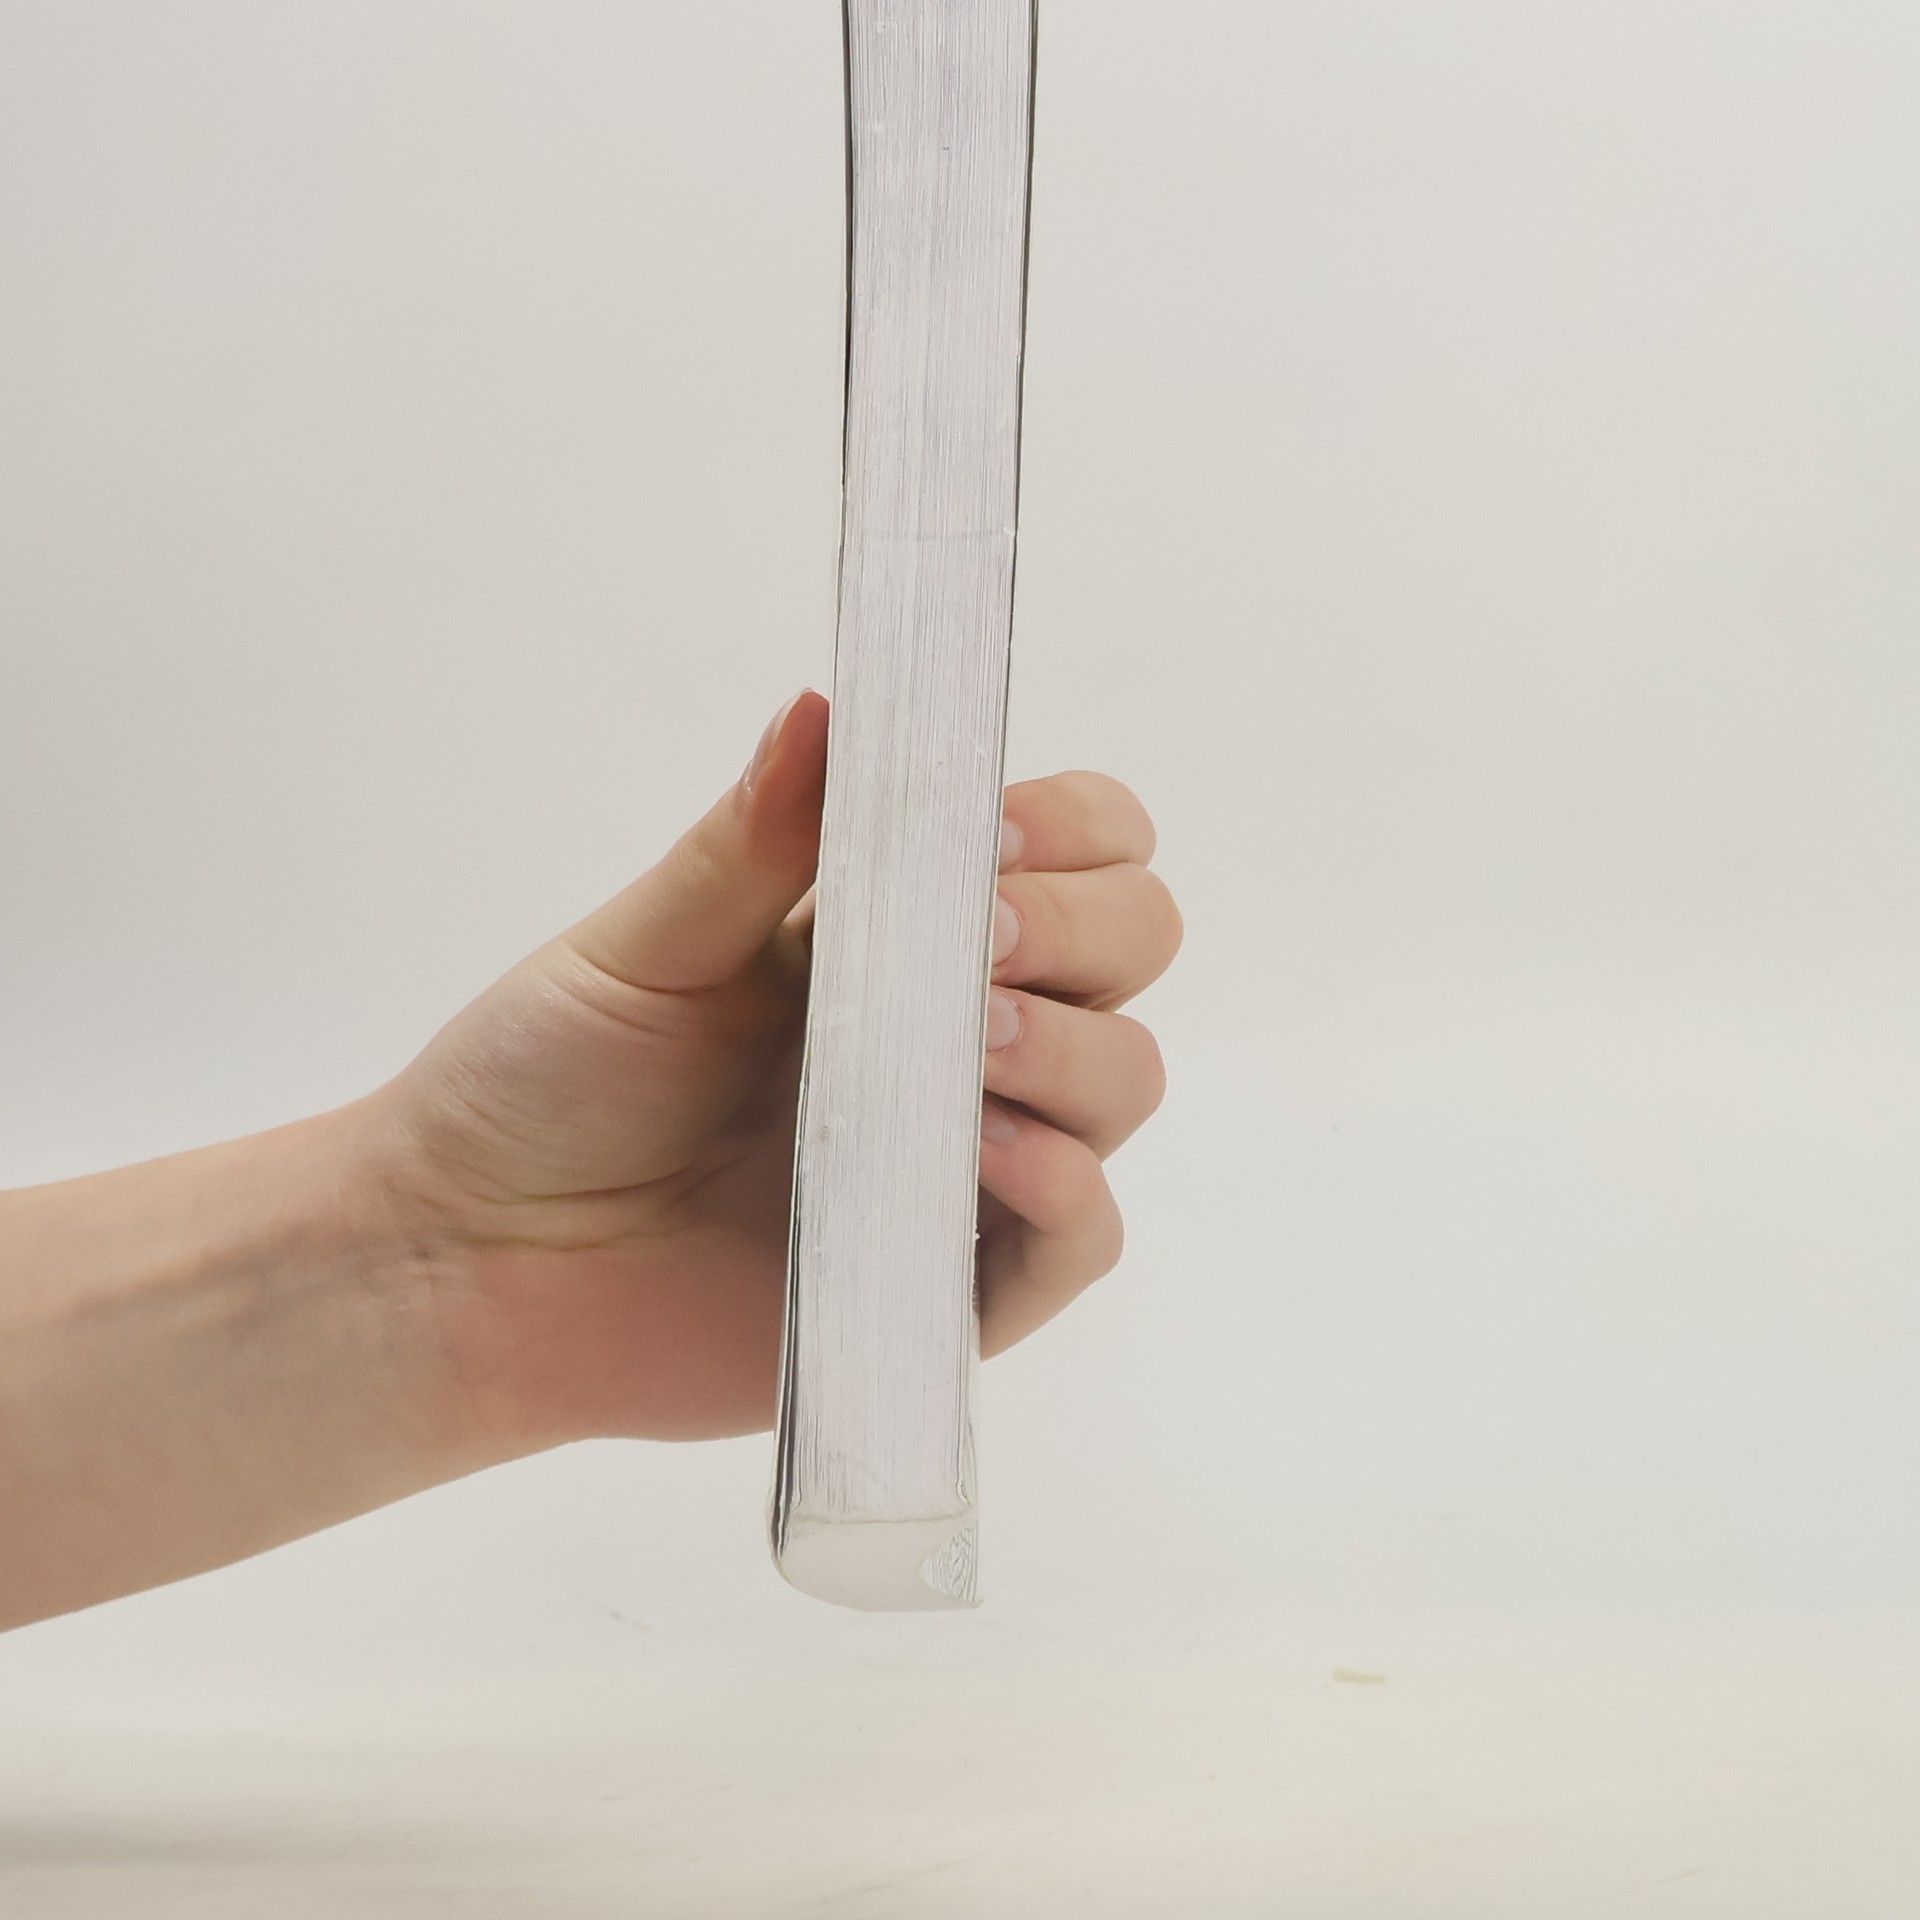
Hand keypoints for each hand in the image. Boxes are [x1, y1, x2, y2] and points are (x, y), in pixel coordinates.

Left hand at [375, 691, 1181, 1448]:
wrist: (469, 1262)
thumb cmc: (543, 1085)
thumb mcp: (644, 946)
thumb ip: (754, 841)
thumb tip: (826, 706)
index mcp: (898, 932)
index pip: (1073, 847)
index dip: (1067, 830)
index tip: (985, 840)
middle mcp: (955, 1036)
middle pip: (1131, 947)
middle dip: (1087, 924)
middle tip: (984, 936)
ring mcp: (965, 1160)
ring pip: (1124, 1080)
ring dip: (1076, 1049)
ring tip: (969, 1048)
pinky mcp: (952, 1284)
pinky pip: (1082, 1239)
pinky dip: (1068, 1189)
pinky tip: (990, 1154)